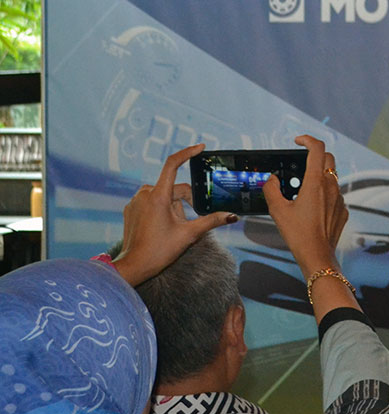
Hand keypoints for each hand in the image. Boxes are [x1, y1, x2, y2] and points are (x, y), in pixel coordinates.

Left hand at [112, 144, 236, 285]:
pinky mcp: (131, 208)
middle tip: (190, 220)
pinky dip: (160, 209)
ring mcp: (135, 201)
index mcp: (158, 197)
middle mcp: (144, 194)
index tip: (200, 148)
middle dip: (185, 200)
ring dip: (173, 205)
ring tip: (173, 226)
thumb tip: (232, 215)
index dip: (187, 153)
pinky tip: (161, 226)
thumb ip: (212, 221)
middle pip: (173, 187)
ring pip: (162, 194)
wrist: (135, 265)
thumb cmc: (160, 250)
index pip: (173, 165)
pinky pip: (150, 201)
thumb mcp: (189, 234)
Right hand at [264, 134, 348, 278]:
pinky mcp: (343, 209)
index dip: (308, 139)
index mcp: (316, 182)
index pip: (317, 149)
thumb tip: (271, 179)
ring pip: (332, 177)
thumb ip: (271, 189)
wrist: (317, 255)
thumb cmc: (298, 234)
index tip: (298, 141)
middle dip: (315, 155)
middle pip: (328, 158)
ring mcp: (340, 198)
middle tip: (301, 162)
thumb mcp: (277, 210)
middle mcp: (331, 187)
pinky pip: (335, 194)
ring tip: (303, 187)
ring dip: (320, 175)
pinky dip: (325, 192)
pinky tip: (312, 206)